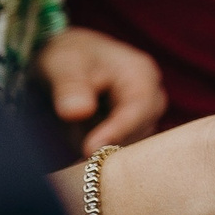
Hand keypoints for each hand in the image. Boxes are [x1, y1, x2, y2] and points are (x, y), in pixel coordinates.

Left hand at [41, 25, 166, 148]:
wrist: (68, 63)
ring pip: (131, 145)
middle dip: (112, 144)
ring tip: (74, 147)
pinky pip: (121, 151)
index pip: (139, 107)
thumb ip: (70, 86)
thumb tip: (76, 112)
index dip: (117, 130)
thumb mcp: (64, 64)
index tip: (89, 149)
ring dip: (105, 151)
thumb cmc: (70, 56)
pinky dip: (101, 157)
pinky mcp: (131, 134)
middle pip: (141, 131)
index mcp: (140, 74)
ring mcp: (143, 118)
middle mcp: (150, 97)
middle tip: (78, 156)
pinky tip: (78, 157)